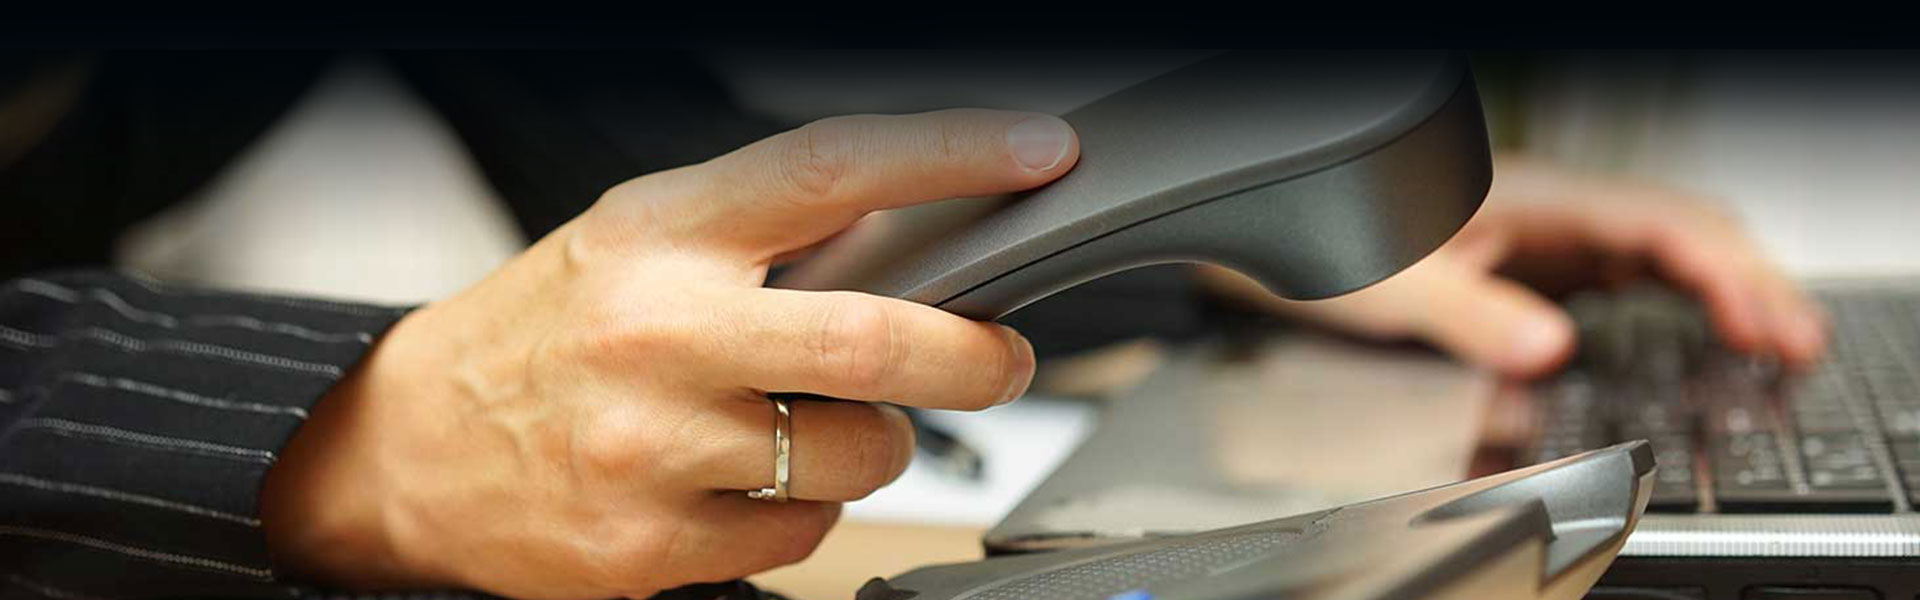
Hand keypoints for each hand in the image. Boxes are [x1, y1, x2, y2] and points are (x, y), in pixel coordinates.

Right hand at [259, 110, 1079, 597]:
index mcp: (663, 231)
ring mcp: (655, 446)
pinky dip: (806, 509)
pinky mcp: (652, 544)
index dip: (952, 154)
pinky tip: (744, 483)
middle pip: (876, 340)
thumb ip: (762, 230)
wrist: (410, 446)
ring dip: (871, 443)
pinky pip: (807, 533)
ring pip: (859, 454)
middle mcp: (660, 332)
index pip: (831, 169)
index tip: (1040, 151)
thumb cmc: (547, 329)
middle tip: (1001, 356)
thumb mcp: (637, 238)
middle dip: (973, 354)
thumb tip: (926, 226)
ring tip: (804, 426)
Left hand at [1201, 156, 1825, 378]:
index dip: (1724, 275)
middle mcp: (1552, 206)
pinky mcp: (1534, 258)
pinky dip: (1677, 298)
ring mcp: (1548, 229)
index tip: (1763, 325)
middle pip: (1680, 228)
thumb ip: (1471, 318)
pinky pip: (1627, 268)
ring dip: (1720, 287)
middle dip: (1746, 280)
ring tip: (1771, 343)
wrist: (1282, 217)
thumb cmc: (1330, 231)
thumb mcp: (1395, 285)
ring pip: (1661, 244)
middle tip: (1795, 344)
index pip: (1660, 225)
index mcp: (1535, 198)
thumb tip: (1551, 351)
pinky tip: (1694, 334)